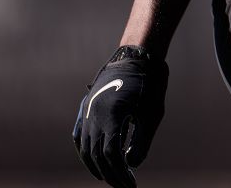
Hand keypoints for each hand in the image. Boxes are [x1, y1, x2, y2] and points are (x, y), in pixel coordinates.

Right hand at [72, 46, 166, 187]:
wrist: (137, 56)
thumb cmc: (149, 85)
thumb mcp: (151, 115)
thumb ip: (141, 142)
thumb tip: (131, 165)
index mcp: (111, 116)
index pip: (111, 155)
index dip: (120, 173)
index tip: (131, 184)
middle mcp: (93, 114)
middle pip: (97, 154)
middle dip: (110, 174)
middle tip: (123, 186)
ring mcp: (86, 110)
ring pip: (84, 147)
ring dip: (95, 165)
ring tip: (109, 178)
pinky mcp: (85, 107)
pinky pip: (78, 134)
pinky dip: (84, 150)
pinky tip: (92, 161)